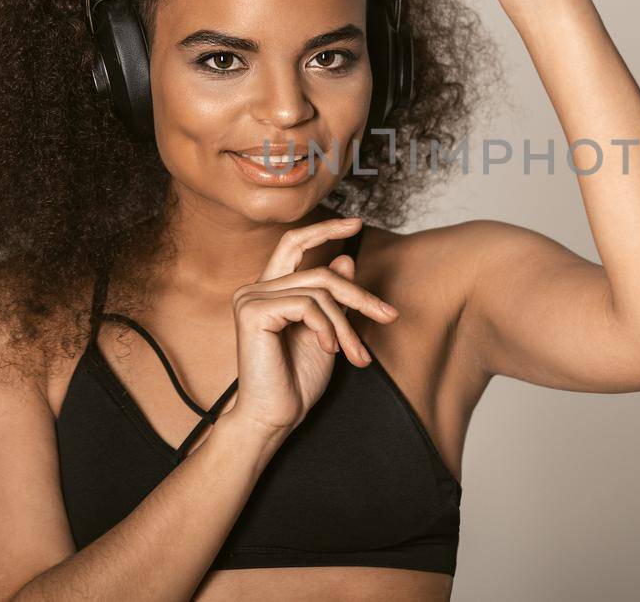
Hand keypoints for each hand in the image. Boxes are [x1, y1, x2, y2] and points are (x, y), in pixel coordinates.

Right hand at [225, 217, 400, 435]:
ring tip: (356, 354)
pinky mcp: (253, 311)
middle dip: (359, 293)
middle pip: (319, 271)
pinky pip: (308, 305)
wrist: (274, 416)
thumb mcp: (327, 332)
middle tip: (388, 315)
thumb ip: (333, 298)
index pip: (294, 244)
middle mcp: (256, 289)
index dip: (324, 229)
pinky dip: (328, 327)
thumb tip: (346, 259)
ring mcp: (251, 298)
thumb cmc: (297, 380)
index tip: (357, 223)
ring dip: (347, 325)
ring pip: (319, 292)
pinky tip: (330, 349)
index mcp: (270, 290)